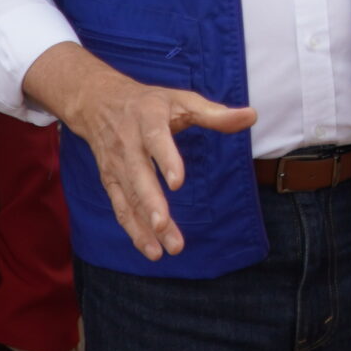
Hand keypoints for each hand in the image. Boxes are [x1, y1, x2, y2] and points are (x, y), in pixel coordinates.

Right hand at [24, 43, 255, 261]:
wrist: (98, 102)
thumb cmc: (149, 103)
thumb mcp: (181, 100)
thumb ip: (215, 113)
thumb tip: (251, 116)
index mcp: (148, 119)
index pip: (156, 139)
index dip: (166, 159)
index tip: (177, 183)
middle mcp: (128, 144)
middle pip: (138, 175)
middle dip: (151, 203)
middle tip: (164, 227)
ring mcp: (116, 165)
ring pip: (129, 198)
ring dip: (145, 226)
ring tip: (164, 250)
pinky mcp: (110, 181)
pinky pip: (120, 208)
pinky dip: (133, 230)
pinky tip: (151, 249)